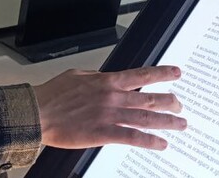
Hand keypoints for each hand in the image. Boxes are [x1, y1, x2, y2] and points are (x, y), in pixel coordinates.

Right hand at [33, 65, 185, 149]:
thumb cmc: (53, 95)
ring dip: (166, 121)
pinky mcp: (103, 133)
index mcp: (107, 81)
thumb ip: (97, 79)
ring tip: (180, 124)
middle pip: (149, 98)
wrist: (37, 112)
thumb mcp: (78, 76)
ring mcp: (109, 115)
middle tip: (180, 106)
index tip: (176, 73)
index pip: (142, 75)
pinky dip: (149, 140)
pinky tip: (161, 143)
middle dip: (169, 102)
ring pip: (145, 117)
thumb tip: (106, 79)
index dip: (162, 74)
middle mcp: (113, 97)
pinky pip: (132, 137)